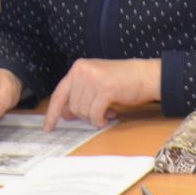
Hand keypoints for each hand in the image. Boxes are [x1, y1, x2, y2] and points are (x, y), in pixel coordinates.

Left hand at [43, 57, 159, 128]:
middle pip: (72, 106)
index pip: (59, 94)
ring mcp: (94, 79)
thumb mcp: (96, 82)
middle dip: (84, 115)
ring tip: (108, 112)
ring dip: (94, 117)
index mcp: (78, 68)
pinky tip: (108, 117)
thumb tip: (65, 113)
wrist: (146, 75)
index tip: (48, 127)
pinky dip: (100, 120)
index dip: (52, 113)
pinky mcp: (106, 89)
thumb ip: (80, 93)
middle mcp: (83, 71)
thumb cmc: (123, 80)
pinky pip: (95, 114)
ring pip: (83, 111)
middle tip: (99, 114)